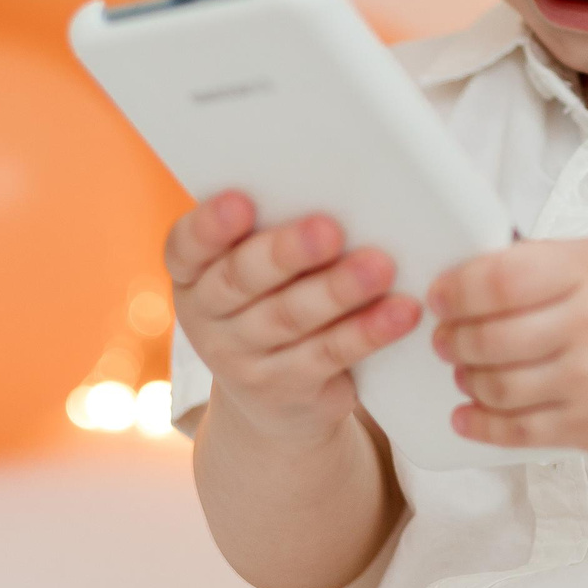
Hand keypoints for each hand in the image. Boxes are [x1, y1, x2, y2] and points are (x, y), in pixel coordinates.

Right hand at [165, 192, 420, 446]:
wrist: (276, 397)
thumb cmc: (273, 298)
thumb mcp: (258, 269)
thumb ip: (277, 231)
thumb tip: (342, 190)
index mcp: (193, 273)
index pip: (187, 245)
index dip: (209, 226)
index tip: (240, 202)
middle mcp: (207, 316)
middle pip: (241, 279)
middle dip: (286, 253)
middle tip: (329, 229)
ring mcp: (242, 359)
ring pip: (289, 318)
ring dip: (337, 291)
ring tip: (380, 267)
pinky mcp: (287, 389)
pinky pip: (330, 355)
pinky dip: (367, 331)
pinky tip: (401, 312)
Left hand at [427, 239, 587, 455]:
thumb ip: (550, 263)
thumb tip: (479, 271)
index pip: (500, 280)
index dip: (457, 288)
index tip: (441, 293)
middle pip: (488, 337)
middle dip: (452, 336)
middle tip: (443, 332)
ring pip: (495, 386)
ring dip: (465, 376)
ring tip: (463, 366)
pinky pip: (517, 431)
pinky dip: (480, 424)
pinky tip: (466, 412)